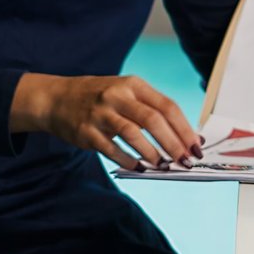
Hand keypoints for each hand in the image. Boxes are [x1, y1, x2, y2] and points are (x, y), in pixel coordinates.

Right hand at [9, 72, 201, 170]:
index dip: (185, 128)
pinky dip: (128, 160)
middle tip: (185, 161)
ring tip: (164, 166)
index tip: (196, 146)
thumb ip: (152, 110)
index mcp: (134, 85)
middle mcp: (117, 96)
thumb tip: (184, 136)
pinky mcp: (85, 132)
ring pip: (132, 134)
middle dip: (173, 143)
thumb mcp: (127, 93)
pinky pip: (111, 149)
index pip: (167, 106)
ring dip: (152, 153)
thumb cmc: (102, 98)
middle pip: (153, 120)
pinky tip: (139, 168)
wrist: (56, 98)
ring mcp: (100, 113)